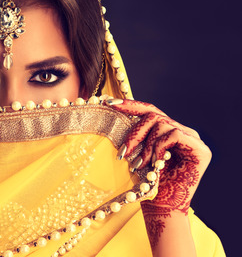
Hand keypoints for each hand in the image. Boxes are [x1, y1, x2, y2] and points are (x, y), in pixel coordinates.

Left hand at [107, 98, 210, 251]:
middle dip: (134, 132)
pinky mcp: (200, 149)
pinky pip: (172, 134)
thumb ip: (136, 136)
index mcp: (169, 132)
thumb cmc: (147, 184)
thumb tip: (113, 113)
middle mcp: (183, 132)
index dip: (130, 105)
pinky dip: (158, 148)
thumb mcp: (137, 154)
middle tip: (122, 153)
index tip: (109, 102)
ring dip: (145, 145)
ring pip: (161, 123)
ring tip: (139, 165)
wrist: (162, 208)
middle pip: (154, 114)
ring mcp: (194, 139)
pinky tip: (155, 164)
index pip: (150, 111)